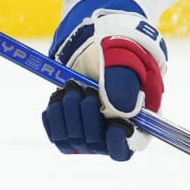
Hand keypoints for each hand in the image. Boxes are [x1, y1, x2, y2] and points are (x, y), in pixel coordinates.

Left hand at [43, 10, 167, 161]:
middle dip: (87, 115)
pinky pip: (55, 133)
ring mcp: (88, 129)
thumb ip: (124, 81)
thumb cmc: (118, 48)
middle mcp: (110, 131)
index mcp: (135, 121)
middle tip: (86, 89)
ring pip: (72, 140)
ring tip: (72, 87)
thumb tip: (119, 110)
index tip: (112, 127)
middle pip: (94, 144)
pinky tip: (60, 96)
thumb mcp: (124, 57)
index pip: (125, 150)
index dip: (118, 144)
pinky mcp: (67, 124)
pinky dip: (54, 114)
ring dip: (68, 112)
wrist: (94, 40)